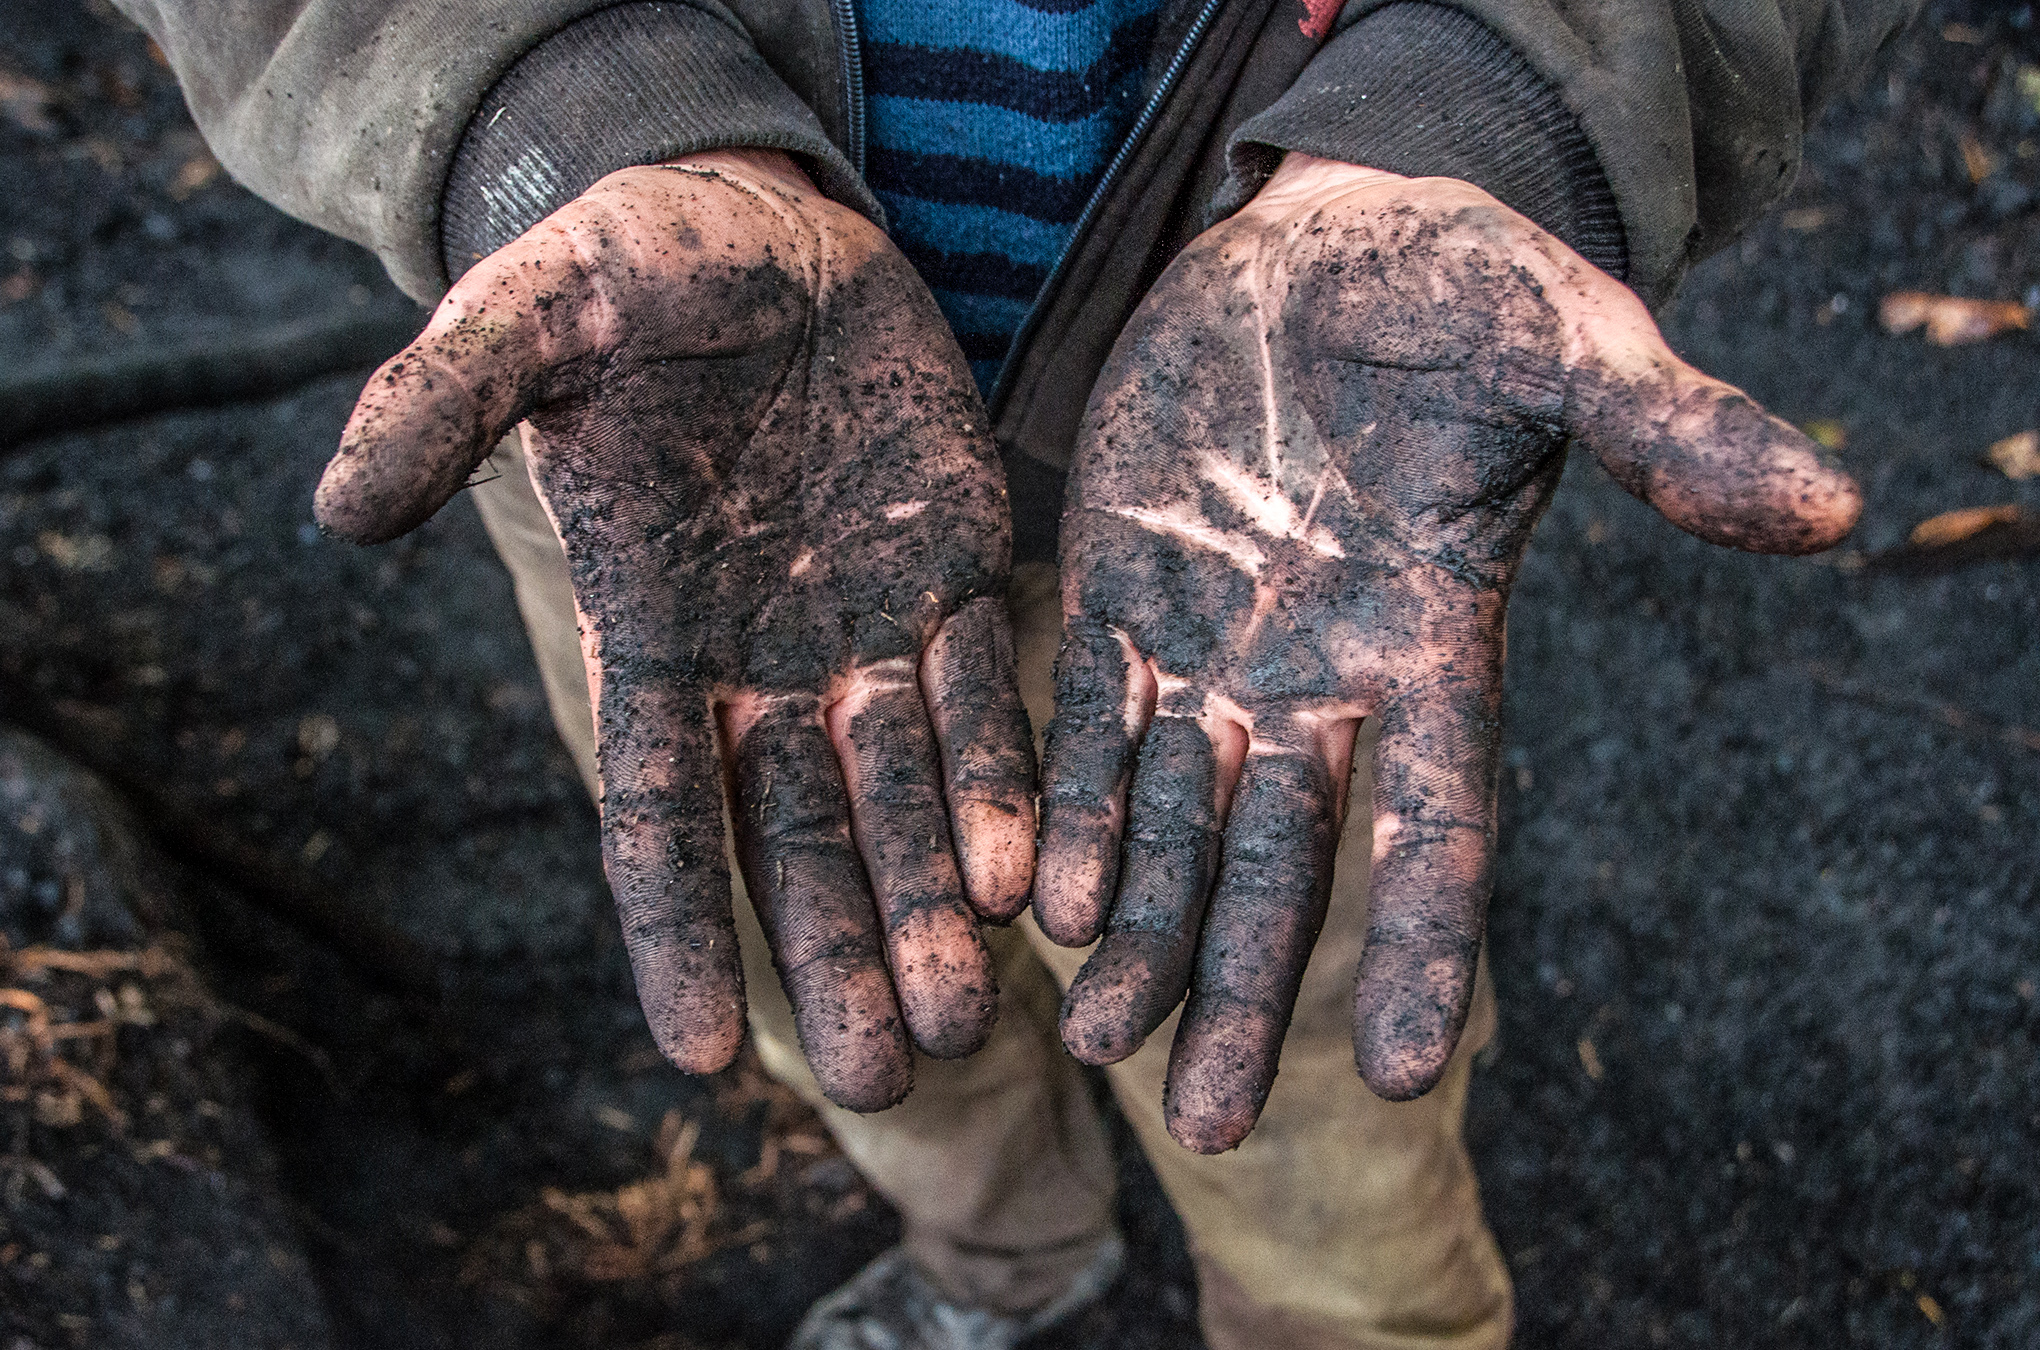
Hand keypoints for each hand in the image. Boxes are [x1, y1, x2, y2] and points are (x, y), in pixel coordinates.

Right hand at [316, 152, 1035, 1111]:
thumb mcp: (527, 320)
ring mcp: (864, 631)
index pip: (655, 815)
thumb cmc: (627, 272)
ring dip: (937, 907)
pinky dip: (1007, 787)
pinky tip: (1038, 878)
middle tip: (894, 1079)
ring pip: (904, 800)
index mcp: (649, 633)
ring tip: (972, 1018)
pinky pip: (986, 701)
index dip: (679, 933)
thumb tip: (336, 508)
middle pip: (798, 842)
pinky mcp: (954, 575)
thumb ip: (443, 405)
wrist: (759, 226)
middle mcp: (759, 665)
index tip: (708, 1058)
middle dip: (840, 956)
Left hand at [1037, 153, 1858, 1150]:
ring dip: (1140, 937)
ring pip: (1171, 828)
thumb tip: (1835, 508)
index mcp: (1433, 645)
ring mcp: (1211, 650)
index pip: (1436, 825)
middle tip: (1206, 1124)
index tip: (1395, 1070)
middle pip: (1285, 869)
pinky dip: (1063, 812)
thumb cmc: (1459, 289)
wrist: (1316, 245)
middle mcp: (1319, 682)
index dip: (1421, 942)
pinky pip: (1083, 729)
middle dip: (1246, 990)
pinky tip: (1036, 904)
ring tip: (1090, 1047)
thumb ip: (1667, 428)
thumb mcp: (1564, 342)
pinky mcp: (1117, 598)